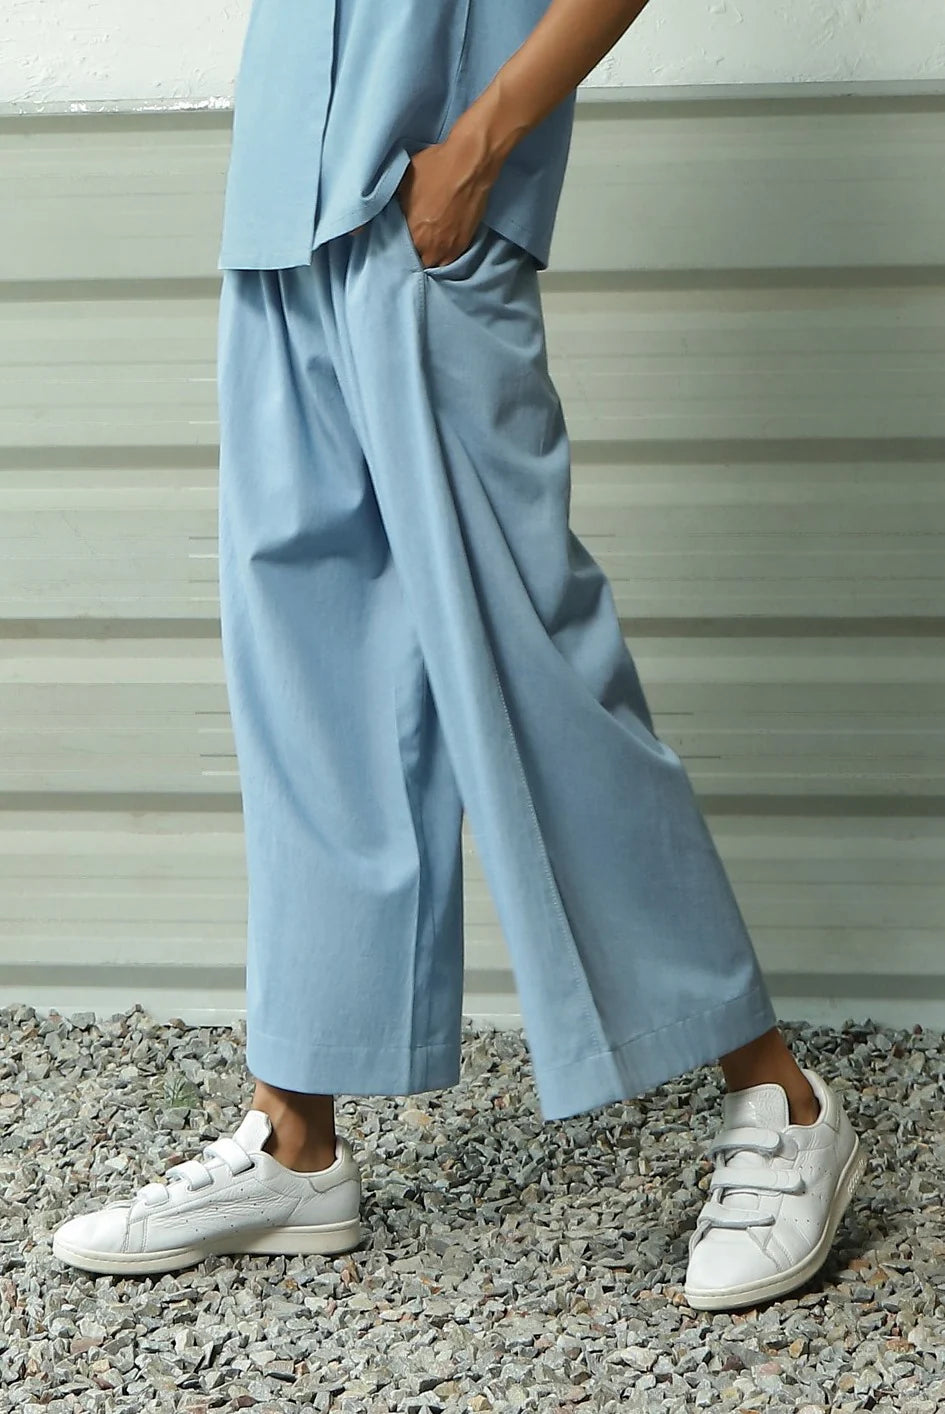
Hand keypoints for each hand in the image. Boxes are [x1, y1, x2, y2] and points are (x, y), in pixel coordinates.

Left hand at [394, 128, 494, 268]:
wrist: (469, 164)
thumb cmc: (436, 168)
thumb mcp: (404, 180)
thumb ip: (396, 203)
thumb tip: (391, 211)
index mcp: (411, 233)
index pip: (398, 254)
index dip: (397, 249)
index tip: (396, 243)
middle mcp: (430, 247)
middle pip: (417, 264)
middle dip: (414, 257)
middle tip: (412, 246)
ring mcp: (449, 248)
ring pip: (435, 265)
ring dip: (430, 258)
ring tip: (427, 249)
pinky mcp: (464, 243)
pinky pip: (450, 260)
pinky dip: (444, 255)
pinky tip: (441, 246)